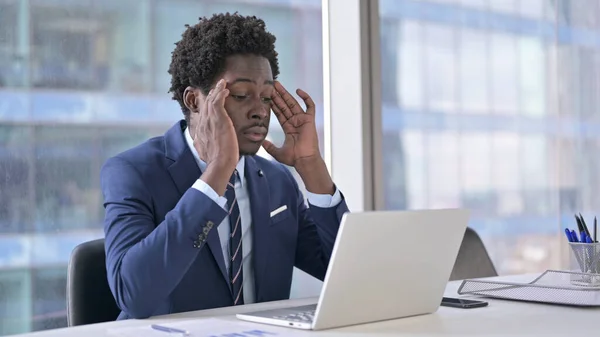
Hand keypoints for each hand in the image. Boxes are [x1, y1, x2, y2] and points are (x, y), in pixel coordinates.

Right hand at [190, 79, 237, 194]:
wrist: (219, 164)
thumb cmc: (216, 161)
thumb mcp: (203, 151)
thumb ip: (201, 144)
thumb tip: (198, 144)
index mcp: (200, 130)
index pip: (203, 113)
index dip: (207, 105)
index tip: (211, 100)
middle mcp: (203, 123)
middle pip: (206, 104)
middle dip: (211, 94)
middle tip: (217, 87)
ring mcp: (210, 120)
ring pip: (212, 100)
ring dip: (217, 90)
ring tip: (222, 84)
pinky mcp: (219, 119)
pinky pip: (218, 101)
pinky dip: (221, 93)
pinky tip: (226, 88)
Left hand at [263, 81, 320, 166]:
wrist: (304, 160)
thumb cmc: (294, 158)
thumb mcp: (277, 152)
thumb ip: (269, 147)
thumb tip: (262, 142)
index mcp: (289, 128)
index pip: (279, 113)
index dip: (273, 104)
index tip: (267, 97)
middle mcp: (295, 122)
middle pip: (285, 106)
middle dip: (278, 96)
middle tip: (271, 86)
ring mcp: (303, 120)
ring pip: (293, 103)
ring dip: (285, 94)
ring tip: (277, 85)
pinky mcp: (309, 120)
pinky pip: (310, 106)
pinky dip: (306, 98)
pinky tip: (298, 91)